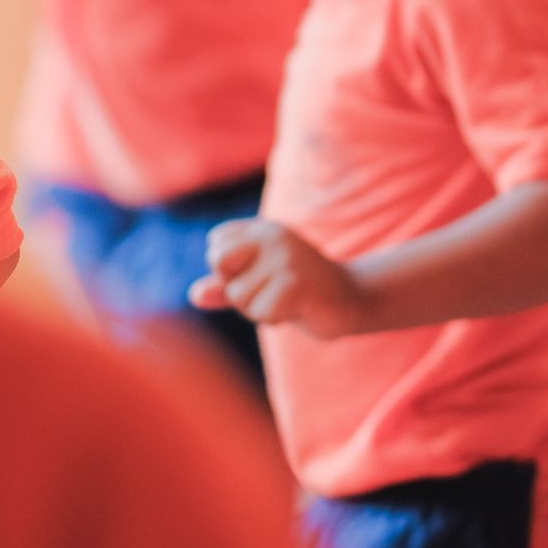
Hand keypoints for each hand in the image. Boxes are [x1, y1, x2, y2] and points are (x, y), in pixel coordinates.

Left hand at [190, 219, 364, 338]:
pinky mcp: (297, 283)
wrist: (353, 299)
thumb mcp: (260, 283)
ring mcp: (286, 257)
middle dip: (237, 290)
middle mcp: (273, 236)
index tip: (259, 274)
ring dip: (260, 310)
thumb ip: (225, 287)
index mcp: (262, 229)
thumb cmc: (301, 290)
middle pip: (220, 265)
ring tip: (289, 300)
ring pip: (240, 295)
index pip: (216, 246)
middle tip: (268, 291)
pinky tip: (298, 308)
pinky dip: (276, 318)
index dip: (228, 270)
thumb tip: (194, 295)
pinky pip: (262, 312)